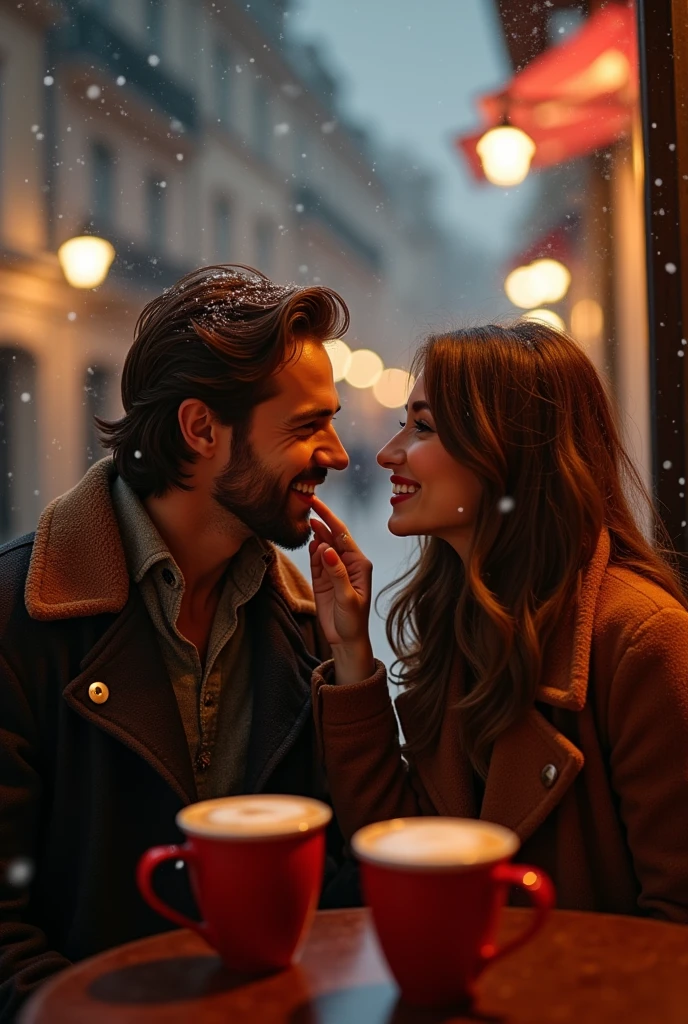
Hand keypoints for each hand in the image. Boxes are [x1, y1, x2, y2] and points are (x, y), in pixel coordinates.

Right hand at [309, 496, 372, 653]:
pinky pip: (316, 560)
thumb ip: (337, 573)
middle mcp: (347, 563)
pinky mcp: (323, 579)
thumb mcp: (347, 598)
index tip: (316, 503)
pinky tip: (310, 541)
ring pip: (323, 546)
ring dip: (316, 534)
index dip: (329, 517)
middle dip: (321, 520)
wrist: (346, 640)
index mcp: (358, 563)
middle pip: (332, 536)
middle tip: (307, 503)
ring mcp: (334, 570)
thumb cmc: (353, 621)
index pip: (342, 535)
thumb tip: (326, 549)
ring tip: (306, 520)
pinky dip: (312, 550)